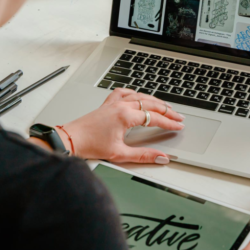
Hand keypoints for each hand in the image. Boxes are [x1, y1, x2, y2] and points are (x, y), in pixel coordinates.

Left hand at [57, 88, 184, 163]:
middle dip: (167, 110)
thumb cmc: (90, 145)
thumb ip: (143, 155)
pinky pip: (124, 93)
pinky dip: (135, 93)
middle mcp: (121, 106)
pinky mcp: (107, 104)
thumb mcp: (120, 154)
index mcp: (125, 116)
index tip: (178, 126)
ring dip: (155, 101)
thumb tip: (160, 157)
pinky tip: (138, 95)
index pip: (154, 118)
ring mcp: (113, 103)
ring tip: (165, 107)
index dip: (169, 122)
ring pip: (140, 96)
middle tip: (178, 116)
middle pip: (151, 104)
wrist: (70, 140)